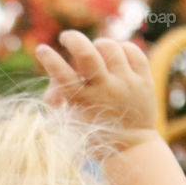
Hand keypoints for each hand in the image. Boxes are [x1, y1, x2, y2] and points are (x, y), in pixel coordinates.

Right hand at [35, 31, 158, 143]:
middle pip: (87, 54)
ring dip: (98, 44)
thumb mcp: (70, 119)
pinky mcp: (144, 80)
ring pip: (110, 47)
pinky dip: (121, 47)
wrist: (132, 147)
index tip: (42, 49)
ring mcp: (127, 84)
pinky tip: (116, 55)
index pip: (62, 75)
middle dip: (73, 39)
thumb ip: (57, 98)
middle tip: (66, 37)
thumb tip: (53, 80)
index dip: (49, 59)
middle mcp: (106, 90)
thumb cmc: (94, 129)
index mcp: (84, 101)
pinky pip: (132, 51)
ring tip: (95, 50)